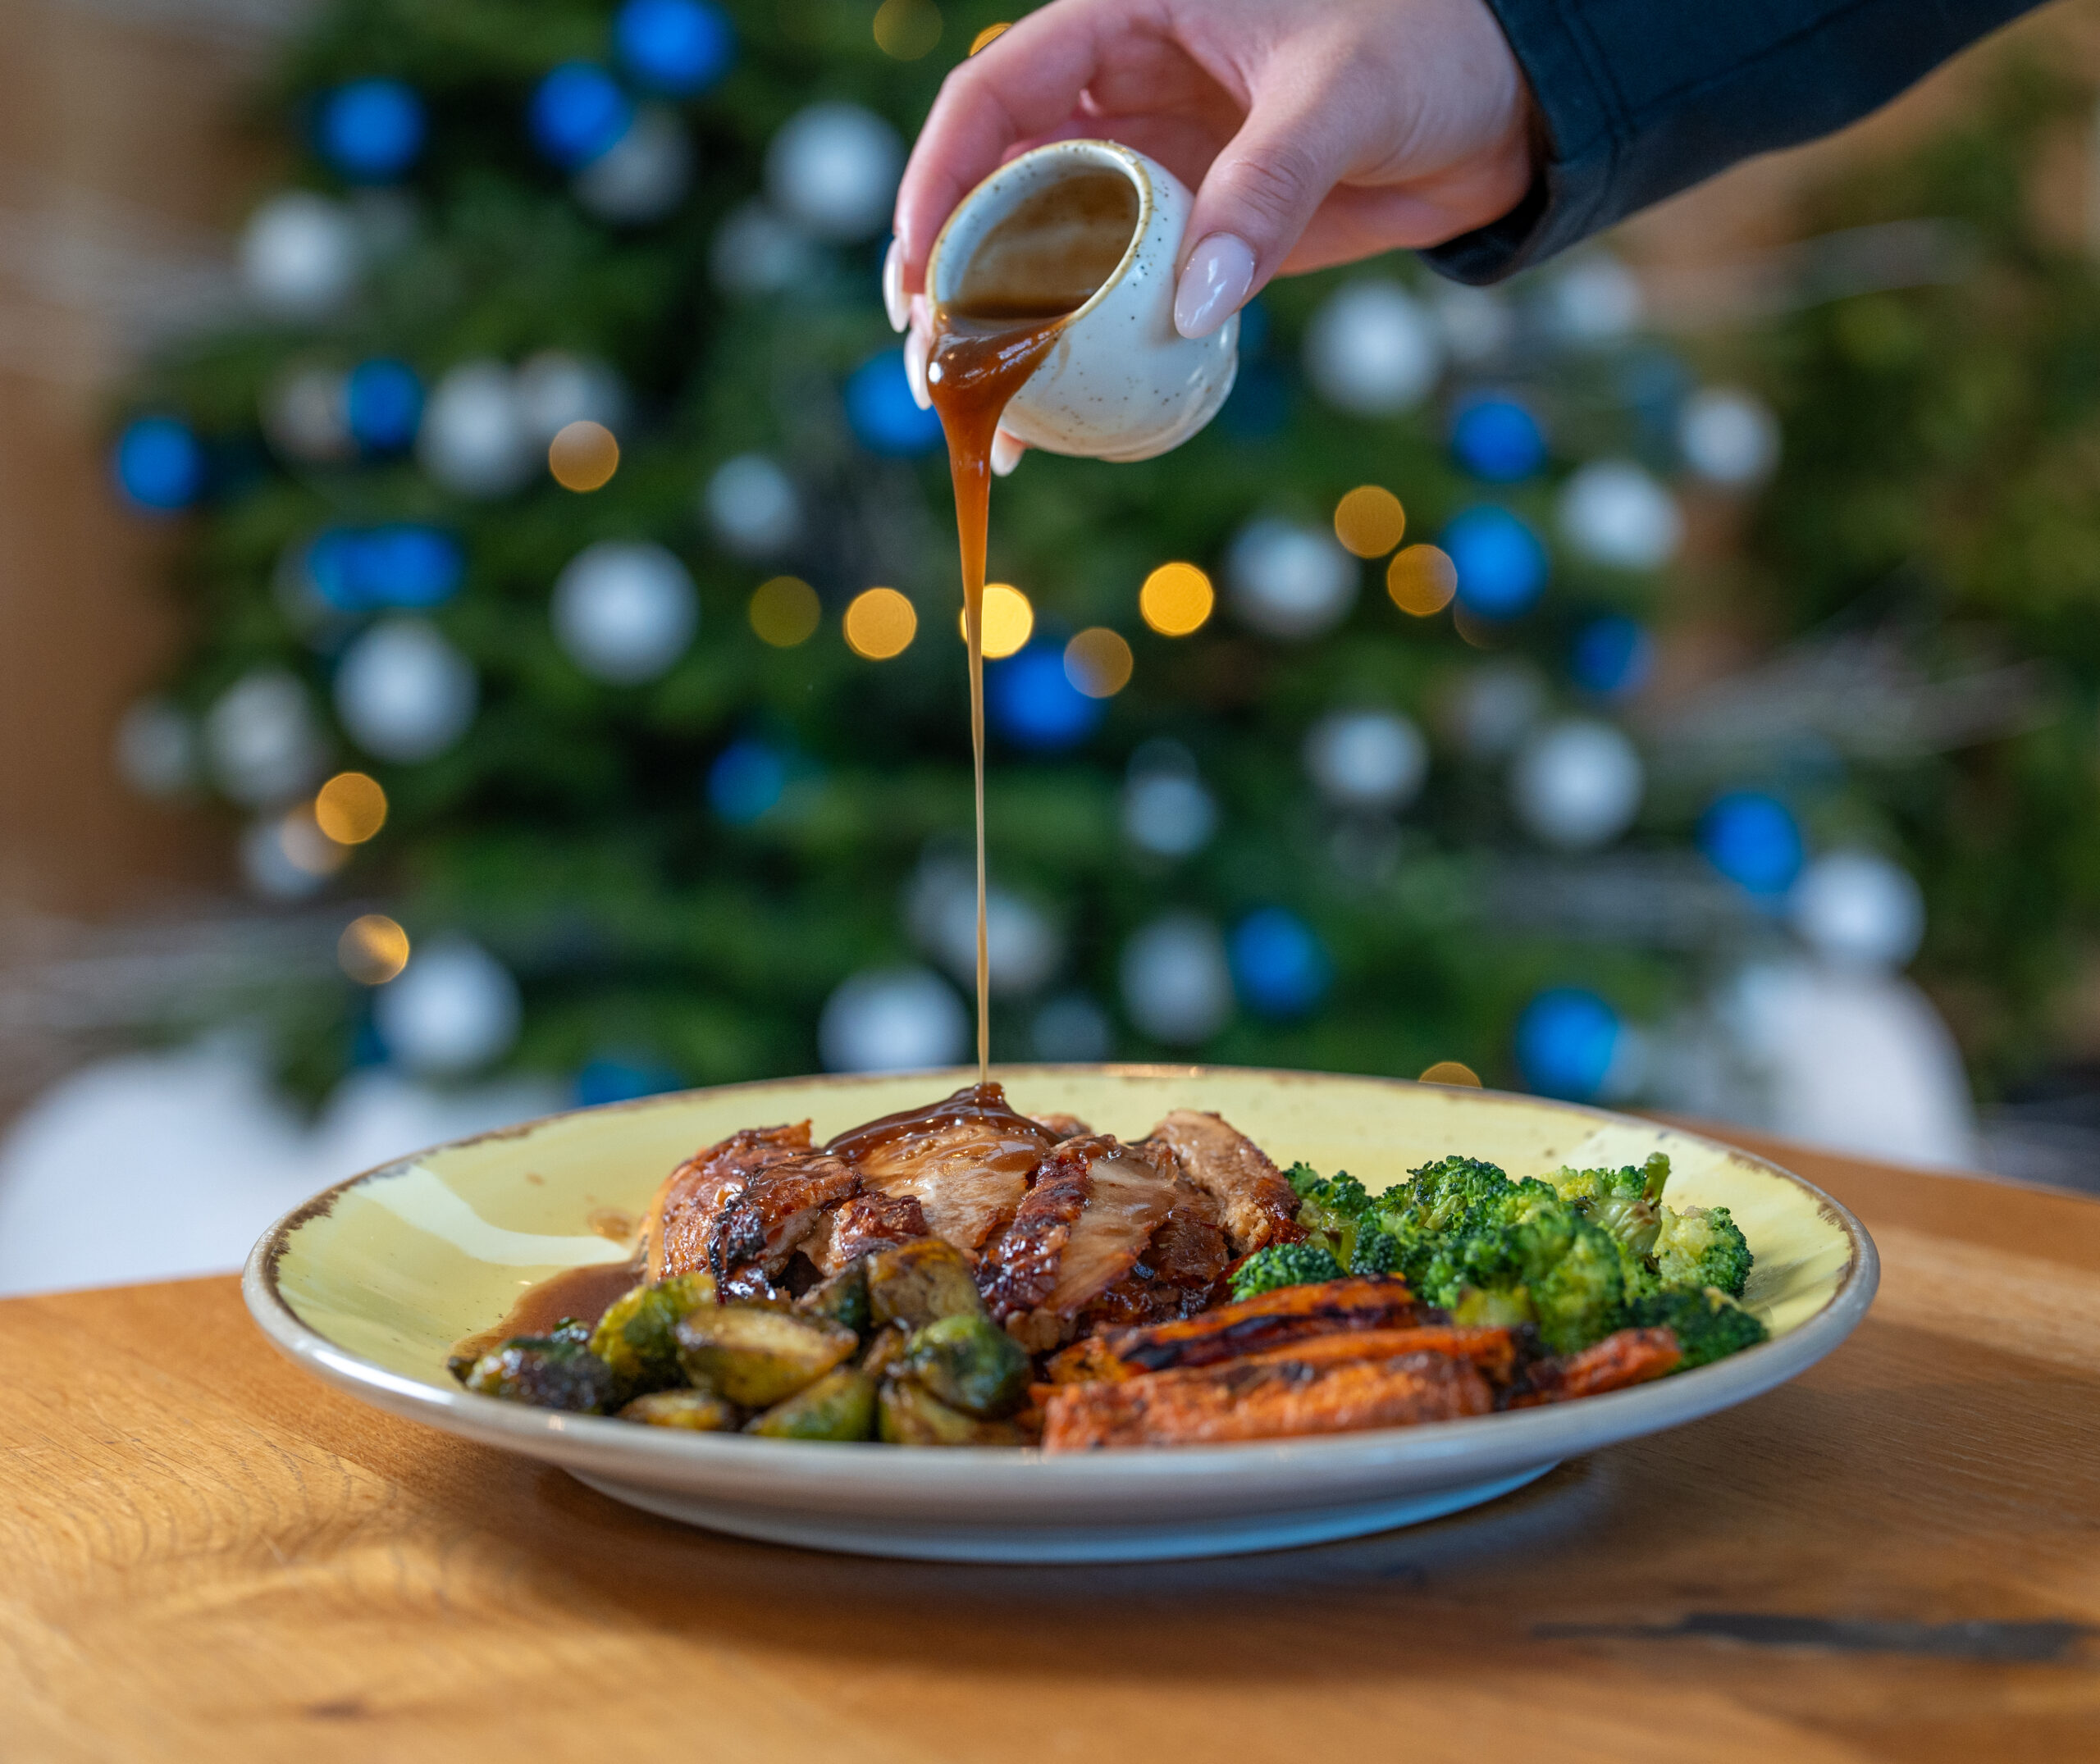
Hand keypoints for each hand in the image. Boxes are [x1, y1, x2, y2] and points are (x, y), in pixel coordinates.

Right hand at [882, 0, 1535, 469]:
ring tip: (989, 416)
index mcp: (1129, 18)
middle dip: (956, 278)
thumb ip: (1266, 187)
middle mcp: (1124, 96)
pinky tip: (1069, 415)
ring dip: (1013, 333)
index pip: (995, 94)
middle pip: (1001, 187)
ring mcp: (1158, 172)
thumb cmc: (1433, 45)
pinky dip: (1093, 354)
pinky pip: (1126, 297)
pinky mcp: (1202, 238)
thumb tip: (1193, 305)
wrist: (1514, 103)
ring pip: (1052, 252)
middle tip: (937, 370)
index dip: (939, 178)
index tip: (920, 268)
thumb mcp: (1343, 94)